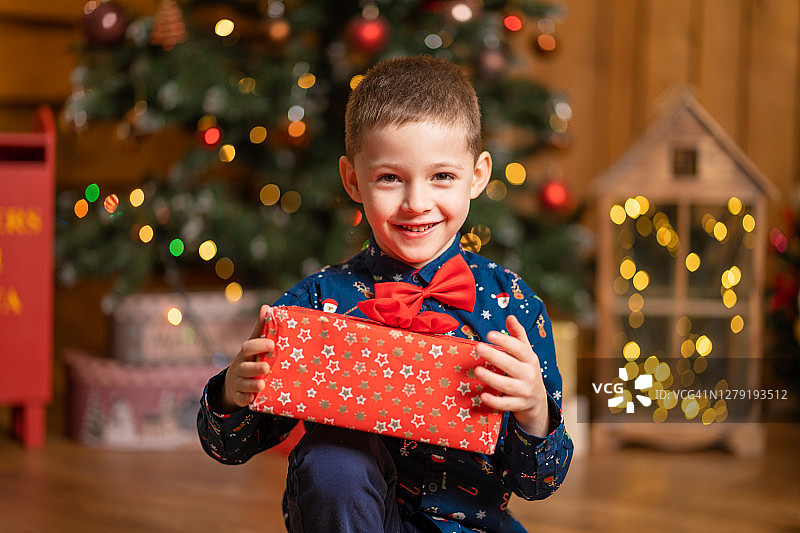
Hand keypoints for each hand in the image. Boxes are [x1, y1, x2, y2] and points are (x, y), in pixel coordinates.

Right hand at [219, 304, 273, 412]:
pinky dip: (245, 399)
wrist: (234, 382)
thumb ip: (261, 328)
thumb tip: (266, 307)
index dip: (259, 345)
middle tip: (267, 367)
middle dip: (255, 367)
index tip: (272, 344)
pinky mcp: (239, 396)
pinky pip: (241, 398)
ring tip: (262, 384)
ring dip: (252, 384)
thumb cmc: (251, 358)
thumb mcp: (255, 344)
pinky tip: (252, 398)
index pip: (249, 347)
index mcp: (246, 354)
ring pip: (243, 384)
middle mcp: (240, 367)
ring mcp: (238, 382)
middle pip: (245, 367)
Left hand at [474, 315, 550, 437]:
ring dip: (492, 378)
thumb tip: (510, 317)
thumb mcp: (526, 353)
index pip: (519, 348)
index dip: (505, 341)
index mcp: (530, 359)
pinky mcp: (519, 405)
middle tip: (478, 348)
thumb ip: (518, 335)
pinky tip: (482, 395)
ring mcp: (524, 391)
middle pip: (511, 365)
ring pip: (508, 385)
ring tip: (476, 371)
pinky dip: (495, 401)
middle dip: (495, 357)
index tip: (489, 334)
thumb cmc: (526, 370)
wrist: (538, 400)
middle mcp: (529, 375)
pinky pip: (506, 405)